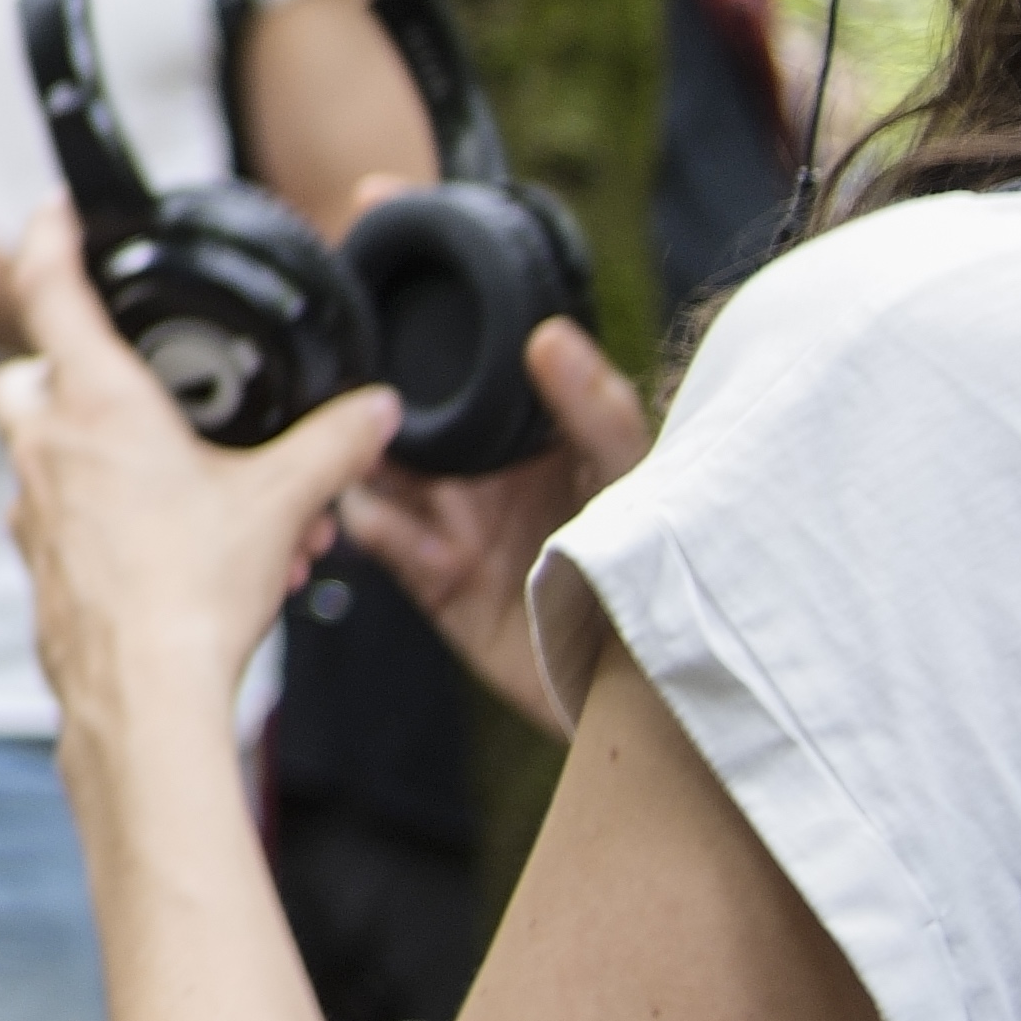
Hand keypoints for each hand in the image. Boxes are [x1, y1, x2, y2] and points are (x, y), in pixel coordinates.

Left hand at [0, 210, 390, 770]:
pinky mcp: (40, 569)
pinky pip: (62, 524)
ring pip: (44, 456)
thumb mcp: (281, 501)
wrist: (145, 695)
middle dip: (64, 370)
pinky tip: (171, 550)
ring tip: (194, 493)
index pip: (51, 291)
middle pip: (24, 377)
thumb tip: (374, 414)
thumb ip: (332, 448)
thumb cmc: (194, 592)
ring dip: (100, 458)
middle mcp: (47, 449)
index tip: (51, 212)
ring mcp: (32, 513)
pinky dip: (104, 521)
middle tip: (128, 386)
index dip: (48, 240)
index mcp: (97, 404)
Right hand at [322, 320, 652, 733]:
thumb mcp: (634, 482)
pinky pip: (382, 536)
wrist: (644, 688)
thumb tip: (551, 333)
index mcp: (535, 433)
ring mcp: (454, 521)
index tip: (398, 332)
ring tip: (376, 465)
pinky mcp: (432, 575)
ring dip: (363, 462)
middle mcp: (486, 470)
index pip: (464, 376)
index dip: (426, 353)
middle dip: (375, 409)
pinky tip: (427, 544)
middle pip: (405, 420)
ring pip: (376, 471)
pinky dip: (381, 528)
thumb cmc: (657, 576)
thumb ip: (596, 413)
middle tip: (368, 405)